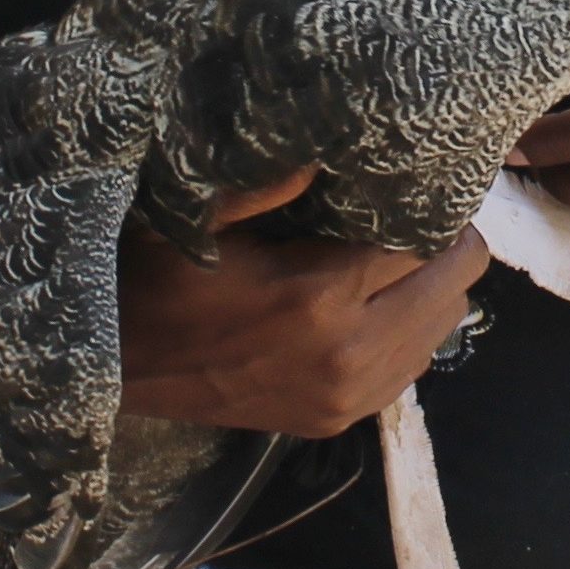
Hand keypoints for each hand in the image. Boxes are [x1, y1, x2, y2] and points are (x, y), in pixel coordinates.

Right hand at [115, 169, 490, 439]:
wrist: (120, 368)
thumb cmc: (157, 278)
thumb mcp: (200, 216)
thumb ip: (267, 181)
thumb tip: (328, 148)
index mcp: (320, 295)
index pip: (425, 243)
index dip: (434, 207)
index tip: (427, 181)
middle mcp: (349, 352)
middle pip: (449, 289)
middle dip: (448, 247)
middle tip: (424, 214)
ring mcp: (347, 396)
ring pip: (439, 333)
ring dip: (431, 292)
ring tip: (402, 257)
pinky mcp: (337, 420)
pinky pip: (410, 371)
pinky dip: (409, 334)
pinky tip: (379, 306)